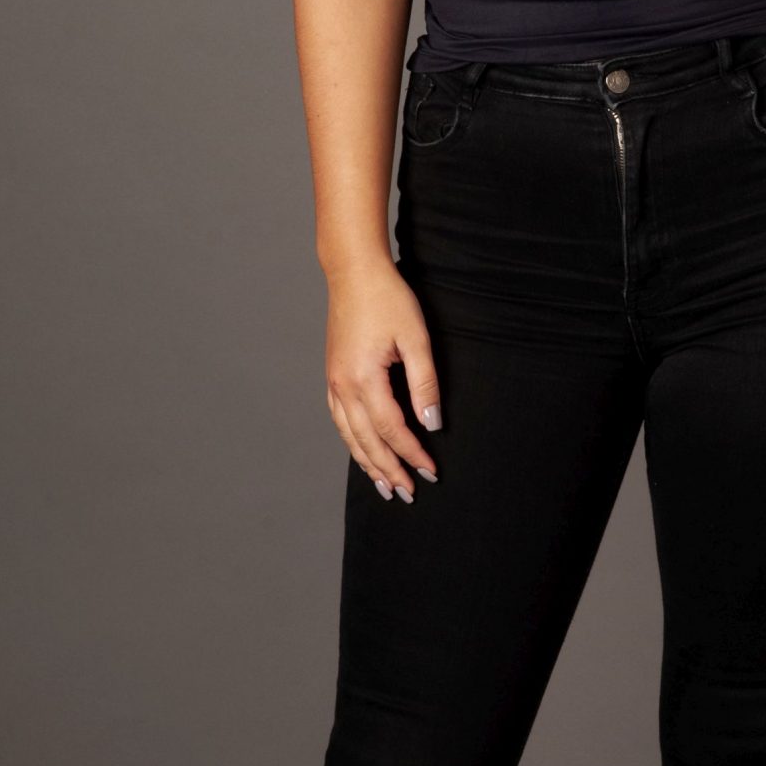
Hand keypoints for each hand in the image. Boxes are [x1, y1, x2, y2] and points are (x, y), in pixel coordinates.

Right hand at [323, 259, 442, 501]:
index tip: (431, 471)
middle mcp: (343, 386)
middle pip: (366, 441)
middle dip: (388, 470)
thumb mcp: (416, 339)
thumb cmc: (388, 299)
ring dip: (367, 462)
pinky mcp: (333, 375)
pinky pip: (340, 419)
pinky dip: (352, 441)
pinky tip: (362, 450)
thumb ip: (425, 384)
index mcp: (363, 379)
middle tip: (408, 494)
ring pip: (349, 435)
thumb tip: (432, 424)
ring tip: (384, 486)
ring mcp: (334, 381)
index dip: (412, 454)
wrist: (353, 272)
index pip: (392, 430)